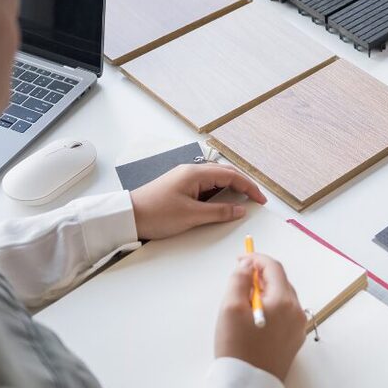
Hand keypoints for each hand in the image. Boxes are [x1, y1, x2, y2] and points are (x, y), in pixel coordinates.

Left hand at [130, 163, 266, 240]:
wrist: (127, 217)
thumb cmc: (156, 214)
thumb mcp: (191, 216)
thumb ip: (219, 212)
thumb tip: (240, 210)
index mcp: (195, 174)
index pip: (231, 175)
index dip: (249, 186)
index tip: (260, 199)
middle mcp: (191, 171)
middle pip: (225, 173)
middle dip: (243, 185)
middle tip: (255, 199)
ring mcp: (184, 178)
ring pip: (215, 179)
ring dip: (230, 188)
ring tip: (242, 201)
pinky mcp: (179, 186)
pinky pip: (205, 186)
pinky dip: (218, 193)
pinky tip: (221, 202)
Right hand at [215, 254, 306, 380]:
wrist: (248, 386)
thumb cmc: (237, 347)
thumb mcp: (230, 308)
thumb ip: (239, 280)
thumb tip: (248, 266)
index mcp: (284, 301)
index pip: (274, 268)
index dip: (256, 259)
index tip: (241, 259)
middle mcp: (297, 312)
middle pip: (281, 282)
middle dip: (261, 277)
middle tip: (240, 281)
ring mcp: (298, 327)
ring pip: (283, 298)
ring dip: (266, 293)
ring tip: (244, 301)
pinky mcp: (294, 341)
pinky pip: (284, 315)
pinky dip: (271, 309)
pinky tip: (255, 318)